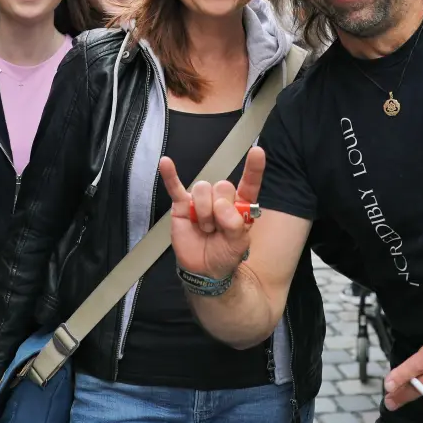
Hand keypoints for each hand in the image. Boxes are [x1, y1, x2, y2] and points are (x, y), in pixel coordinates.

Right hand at [162, 146, 264, 280]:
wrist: (204, 270)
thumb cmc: (225, 254)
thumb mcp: (239, 245)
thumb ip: (235, 224)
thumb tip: (220, 205)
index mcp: (240, 204)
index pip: (249, 183)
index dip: (253, 168)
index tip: (257, 152)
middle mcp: (221, 198)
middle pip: (222, 185)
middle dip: (220, 209)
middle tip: (217, 229)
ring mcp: (200, 200)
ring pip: (203, 188)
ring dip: (204, 211)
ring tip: (205, 228)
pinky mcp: (182, 205)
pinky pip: (175, 187)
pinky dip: (170, 175)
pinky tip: (165, 163)